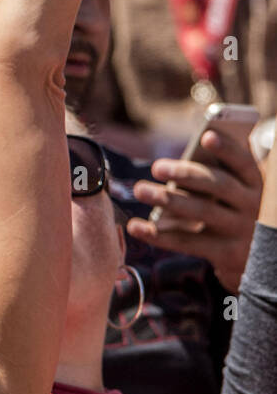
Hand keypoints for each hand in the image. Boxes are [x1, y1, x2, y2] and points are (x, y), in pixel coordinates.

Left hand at [126, 128, 262, 292]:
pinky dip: (159, 235)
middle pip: (219, 185)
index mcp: (256, 183)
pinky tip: (136, 226)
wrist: (258, 257)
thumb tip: (188, 152)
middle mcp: (253, 205)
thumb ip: (219, 172)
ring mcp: (242, 230)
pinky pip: (188, 242)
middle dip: (187, 174)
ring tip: (139, 189)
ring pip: (202, 211)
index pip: (244, 163)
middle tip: (157, 167)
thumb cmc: (235, 211)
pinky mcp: (227, 254)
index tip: (206, 136)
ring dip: (168, 199)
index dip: (227, 149)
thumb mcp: (237, 191)